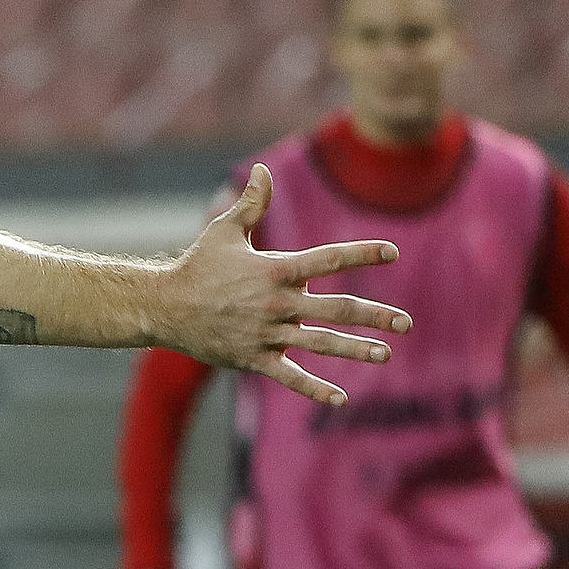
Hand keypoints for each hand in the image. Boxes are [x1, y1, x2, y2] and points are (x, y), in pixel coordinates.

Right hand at [161, 164, 411, 407]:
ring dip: (355, 350)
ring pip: (320, 343)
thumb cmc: (196, 266)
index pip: (329, 259)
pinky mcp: (253, 358)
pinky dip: (314, 388)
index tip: (393, 252)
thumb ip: (252, 203)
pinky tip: (341, 398)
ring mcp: (266, 333)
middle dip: (375, 316)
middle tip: (405, 323)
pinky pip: (289, 376)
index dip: (362, 253)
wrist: (162, 307)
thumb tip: (262, 170)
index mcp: (275, 270)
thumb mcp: (224, 230)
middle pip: (336, 309)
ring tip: (385, 354)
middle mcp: (276, 303)